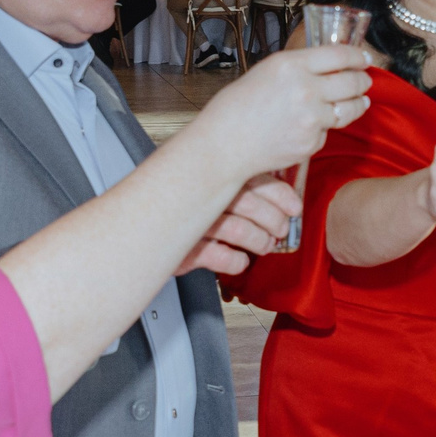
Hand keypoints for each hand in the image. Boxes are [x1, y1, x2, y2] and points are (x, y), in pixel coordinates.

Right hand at [177, 173, 301, 274]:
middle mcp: (204, 196)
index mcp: (213, 175)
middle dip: (273, 220)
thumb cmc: (178, 204)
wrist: (142, 226)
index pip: (255, 178)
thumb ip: (233, 178)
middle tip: (281, 230)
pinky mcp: (184, 250)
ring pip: (239, 230)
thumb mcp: (204, 183)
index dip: (280, 195)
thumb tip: (274, 188)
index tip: (293, 207)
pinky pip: (219, 257)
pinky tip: (240, 261)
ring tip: (265, 246)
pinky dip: (236, 261)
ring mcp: (194, 224)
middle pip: (249, 204)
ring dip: (259, 241)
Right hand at [189, 45, 374, 178]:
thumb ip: (300, 66)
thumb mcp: (269, 71)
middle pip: (353, 81)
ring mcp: (311, 118)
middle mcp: (305, 89)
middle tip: (365, 80)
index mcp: (291, 64)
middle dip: (363, 80)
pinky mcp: (312, 142)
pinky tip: (312, 126)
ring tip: (361, 100)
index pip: (340, 54)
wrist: (225, 143)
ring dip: (359, 103)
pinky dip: (325, 128)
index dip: (358, 56)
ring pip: (350, 109)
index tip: (365, 57)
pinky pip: (329, 132)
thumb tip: (331, 65)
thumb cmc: (239, 105)